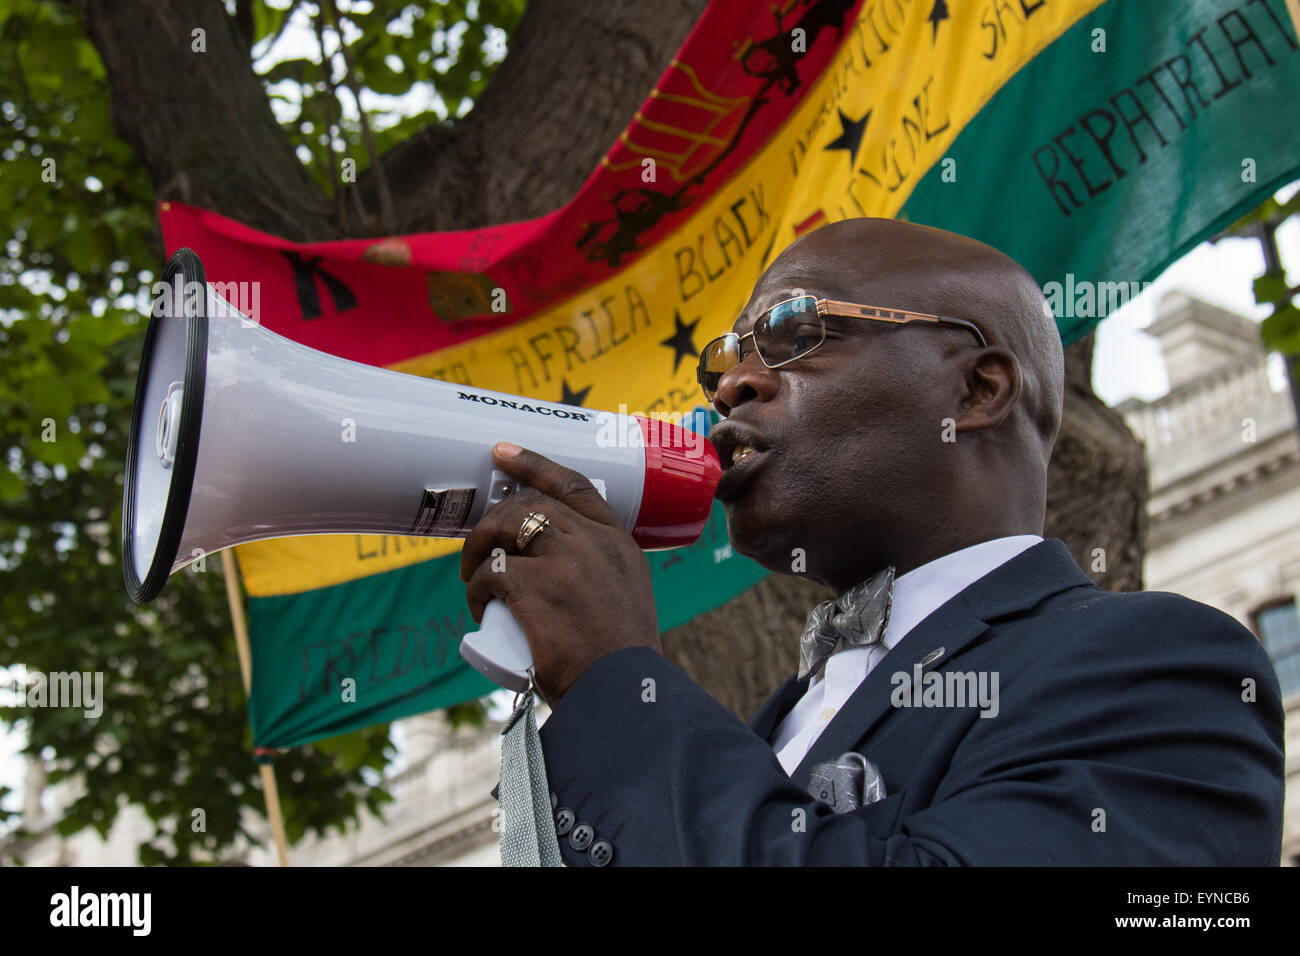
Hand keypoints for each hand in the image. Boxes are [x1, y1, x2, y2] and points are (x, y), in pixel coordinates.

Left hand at [460, 441, 661, 703]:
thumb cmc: (619, 656)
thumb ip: (596, 572)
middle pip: (529, 506)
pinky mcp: (535, 587)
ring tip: (472, 575)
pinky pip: (490, 572)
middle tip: (479, 548)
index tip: (503, 452)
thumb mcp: (625, 595)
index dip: (534, 463)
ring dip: (478, 549)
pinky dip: (475, 588)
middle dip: (494, 520)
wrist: (621, 691)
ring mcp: (563, 561)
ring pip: (505, 528)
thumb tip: (550, 570)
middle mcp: (591, 541)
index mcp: (616, 541)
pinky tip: (478, 606)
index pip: (573, 485)